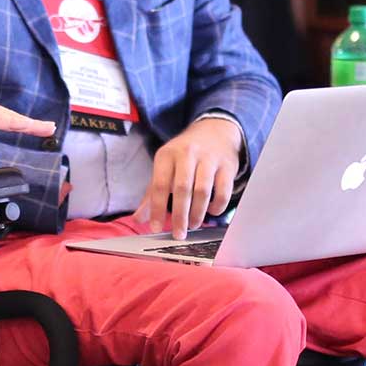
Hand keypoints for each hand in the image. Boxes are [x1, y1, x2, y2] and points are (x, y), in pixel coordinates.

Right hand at [0, 84, 54, 141]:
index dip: (0, 111)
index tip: (11, 114)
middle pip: (4, 113)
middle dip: (23, 122)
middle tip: (44, 127)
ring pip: (11, 117)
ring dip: (32, 124)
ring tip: (49, 128)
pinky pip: (10, 122)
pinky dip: (27, 125)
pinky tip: (40, 128)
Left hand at [134, 117, 242, 239]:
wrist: (215, 131)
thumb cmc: (185, 155)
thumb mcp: (165, 167)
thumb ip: (152, 193)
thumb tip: (138, 219)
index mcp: (167, 155)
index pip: (160, 185)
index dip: (157, 209)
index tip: (155, 228)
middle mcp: (187, 154)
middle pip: (182, 189)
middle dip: (180, 215)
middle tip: (179, 234)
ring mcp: (209, 158)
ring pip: (202, 191)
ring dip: (198, 213)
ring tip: (193, 225)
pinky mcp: (227, 165)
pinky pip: (223, 190)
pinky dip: (217, 205)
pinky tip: (211, 211)